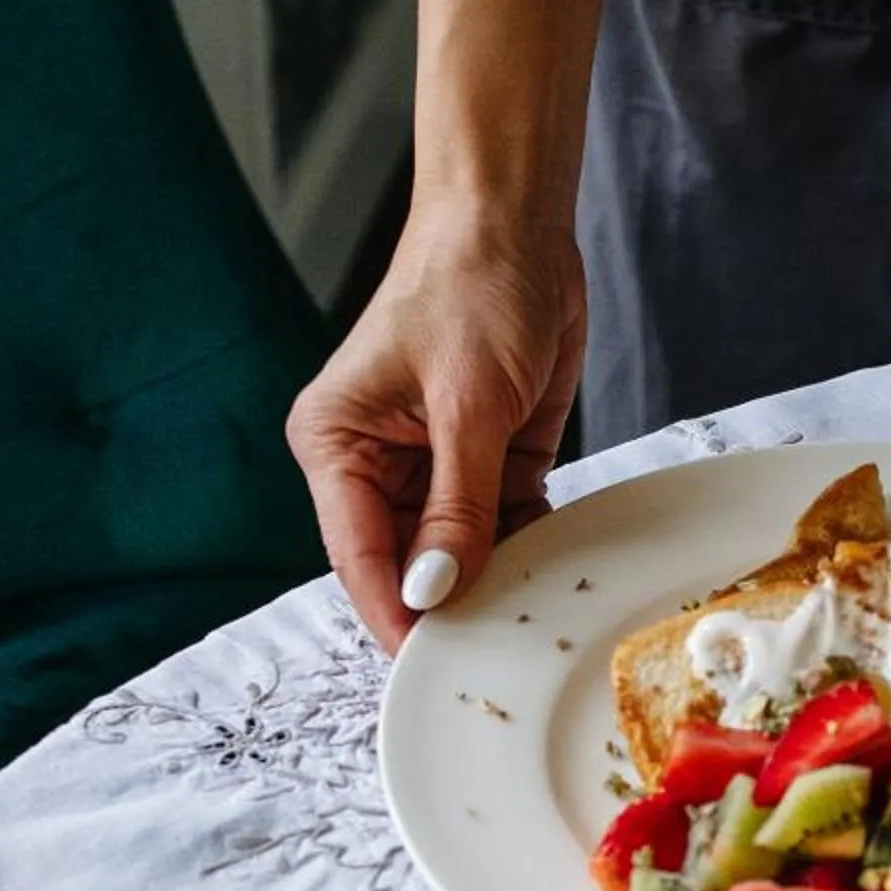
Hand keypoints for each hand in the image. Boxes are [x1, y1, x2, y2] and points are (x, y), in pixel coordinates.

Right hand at [286, 217, 586, 654]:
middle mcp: (373, 463)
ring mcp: (430, 466)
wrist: (518, 223)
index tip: (429, 667)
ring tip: (531, 616)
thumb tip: (434, 591)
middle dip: (447, 605)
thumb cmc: (471, 283)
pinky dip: (526, 549)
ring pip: (454, 555)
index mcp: (336, 442)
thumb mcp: (469, 405)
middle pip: (404, 565)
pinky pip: (500, 527)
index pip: (357, 555)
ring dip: (493, 581)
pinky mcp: (484, 462)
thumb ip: (455, 507)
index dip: (394, 615)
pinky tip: (553, 568)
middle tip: (495, 654)